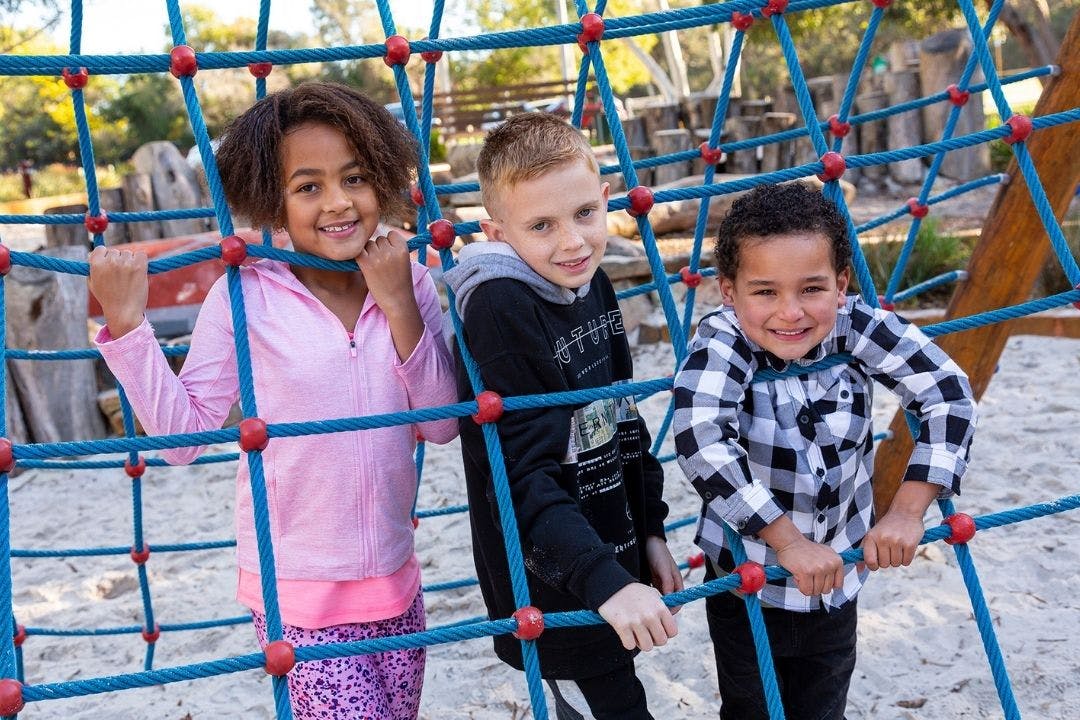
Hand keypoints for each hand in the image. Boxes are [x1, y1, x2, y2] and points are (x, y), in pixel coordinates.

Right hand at [88, 246, 148, 338]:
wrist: (124, 312)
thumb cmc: (108, 299)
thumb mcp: (93, 283)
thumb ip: (93, 268)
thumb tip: (94, 254)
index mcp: (96, 263)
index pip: (100, 249)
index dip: (105, 257)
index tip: (109, 266)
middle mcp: (110, 261)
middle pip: (116, 251)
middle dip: (118, 261)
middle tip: (120, 276)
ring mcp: (125, 263)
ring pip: (128, 253)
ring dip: (130, 262)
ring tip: (128, 278)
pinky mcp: (139, 266)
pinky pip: (141, 254)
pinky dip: (141, 260)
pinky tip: (138, 272)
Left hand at [356, 230, 422, 359]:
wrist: (398, 302)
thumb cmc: (401, 283)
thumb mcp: (405, 262)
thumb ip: (395, 249)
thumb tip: (379, 237)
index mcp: (403, 249)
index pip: (392, 234)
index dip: (389, 243)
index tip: (390, 254)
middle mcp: (390, 251)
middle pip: (379, 239)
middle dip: (378, 249)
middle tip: (382, 264)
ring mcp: (378, 257)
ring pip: (368, 245)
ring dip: (369, 253)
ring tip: (375, 267)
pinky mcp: (366, 264)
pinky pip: (358, 252)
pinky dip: (359, 256)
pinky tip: (364, 265)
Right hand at [597, 582, 677, 651]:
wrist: (612, 586)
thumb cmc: (634, 592)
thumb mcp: (653, 594)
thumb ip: (663, 608)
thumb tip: (669, 625)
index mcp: (660, 607)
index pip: (673, 632)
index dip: (666, 633)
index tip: (658, 629)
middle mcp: (650, 615)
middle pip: (661, 641)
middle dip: (654, 639)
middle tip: (646, 633)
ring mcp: (636, 621)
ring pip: (647, 647)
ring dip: (641, 643)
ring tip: (636, 633)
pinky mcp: (622, 626)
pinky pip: (630, 646)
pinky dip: (628, 642)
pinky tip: (625, 633)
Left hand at [645, 536, 683, 613]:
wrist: (648, 541)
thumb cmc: (658, 553)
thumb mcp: (663, 568)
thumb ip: (668, 583)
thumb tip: (669, 599)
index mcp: (677, 583)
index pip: (678, 603)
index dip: (671, 611)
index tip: (660, 614)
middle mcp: (670, 585)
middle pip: (668, 603)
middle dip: (661, 610)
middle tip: (649, 612)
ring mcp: (662, 584)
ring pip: (660, 600)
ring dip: (654, 604)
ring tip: (644, 607)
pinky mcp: (653, 582)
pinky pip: (652, 595)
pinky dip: (648, 598)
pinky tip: (640, 598)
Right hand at [774, 536, 844, 596]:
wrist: (790, 542)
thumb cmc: (806, 549)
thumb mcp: (826, 555)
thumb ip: (832, 569)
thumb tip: (834, 586)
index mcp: (837, 561)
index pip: (838, 585)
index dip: (826, 584)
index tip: (820, 579)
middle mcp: (830, 564)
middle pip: (826, 590)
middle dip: (815, 586)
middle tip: (809, 576)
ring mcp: (818, 568)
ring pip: (816, 591)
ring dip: (807, 586)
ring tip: (803, 574)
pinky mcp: (806, 572)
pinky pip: (806, 590)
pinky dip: (801, 587)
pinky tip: (798, 576)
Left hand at [861, 480, 937, 570]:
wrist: (905, 512)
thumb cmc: (886, 528)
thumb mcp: (871, 536)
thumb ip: (863, 553)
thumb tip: (858, 571)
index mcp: (871, 537)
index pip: (870, 561)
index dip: (873, 566)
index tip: (877, 562)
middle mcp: (883, 539)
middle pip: (884, 565)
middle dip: (887, 560)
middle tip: (890, 549)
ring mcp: (897, 541)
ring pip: (895, 564)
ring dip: (897, 559)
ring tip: (898, 547)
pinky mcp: (910, 544)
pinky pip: (906, 562)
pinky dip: (906, 558)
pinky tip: (905, 548)